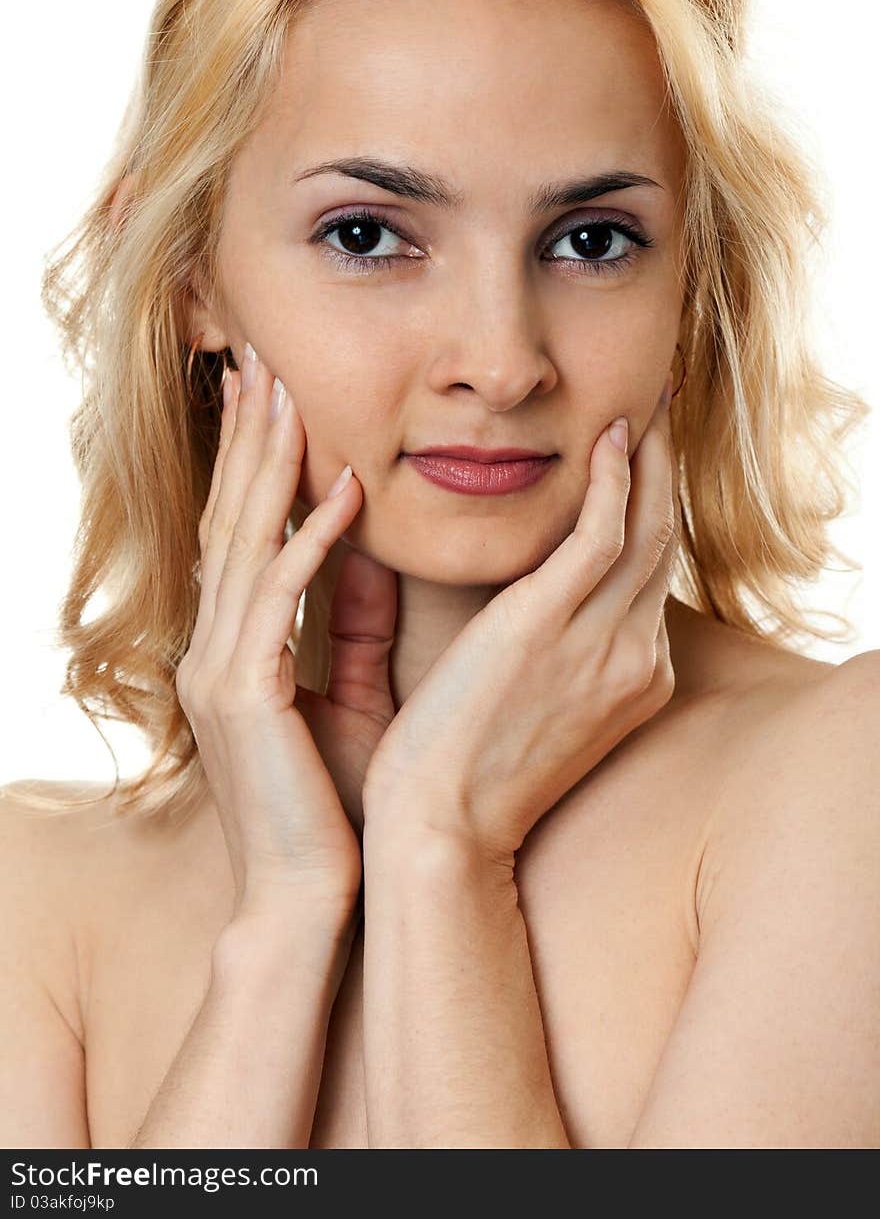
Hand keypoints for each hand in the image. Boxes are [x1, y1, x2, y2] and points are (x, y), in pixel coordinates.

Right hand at [175, 344, 396, 922]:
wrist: (307, 899)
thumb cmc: (330, 805)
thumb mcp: (343, 696)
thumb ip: (348, 625)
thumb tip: (369, 550)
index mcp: (233, 649)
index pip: (242, 536)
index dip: (252, 463)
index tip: (272, 396)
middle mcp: (213, 648)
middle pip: (230, 520)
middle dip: (248, 439)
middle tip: (262, 360)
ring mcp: (219, 669)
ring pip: (245, 544)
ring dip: (268, 466)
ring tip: (287, 392)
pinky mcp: (246, 695)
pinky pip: (281, 600)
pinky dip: (311, 541)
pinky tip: (343, 490)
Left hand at [362, 383, 680, 862]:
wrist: (438, 830)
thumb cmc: (461, 775)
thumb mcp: (529, 706)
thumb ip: (546, 649)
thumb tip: (524, 596)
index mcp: (629, 677)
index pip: (648, 579)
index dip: (646, 516)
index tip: (632, 469)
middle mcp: (635, 655)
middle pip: (664, 540)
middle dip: (662, 473)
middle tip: (653, 414)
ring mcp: (604, 640)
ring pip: (647, 523)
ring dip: (646, 456)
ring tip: (641, 406)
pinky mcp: (553, 621)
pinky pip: (604, 528)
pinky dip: (611, 476)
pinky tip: (607, 435)